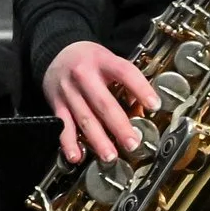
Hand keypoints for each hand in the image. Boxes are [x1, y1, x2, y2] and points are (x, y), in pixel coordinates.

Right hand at [42, 40, 160, 166]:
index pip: (124, 73)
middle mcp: (83, 75)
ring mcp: (69, 91)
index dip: (140, 88)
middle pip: (103, 103)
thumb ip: (124, 81)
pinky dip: (69, 143)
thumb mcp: (108, 60)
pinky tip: (76, 156)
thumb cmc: (88, 59)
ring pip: (84, 118)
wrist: (55, 54)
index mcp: (102, 60)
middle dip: (119, 125)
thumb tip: (141, 107)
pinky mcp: (57, 104)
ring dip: (98, 139)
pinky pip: (64, 126)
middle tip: (133, 143)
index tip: (154, 105)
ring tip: (110, 156)